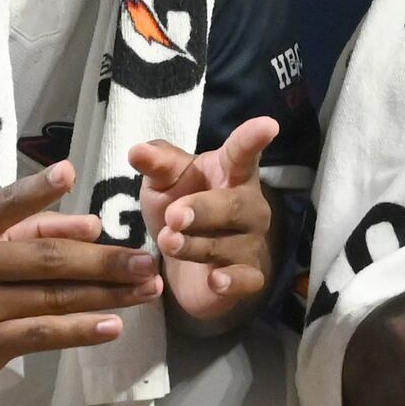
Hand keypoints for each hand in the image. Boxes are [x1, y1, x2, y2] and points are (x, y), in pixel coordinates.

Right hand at [0, 161, 164, 396]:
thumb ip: (30, 229)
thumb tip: (92, 226)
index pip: (4, 205)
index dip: (36, 190)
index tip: (71, 173)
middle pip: (46, 259)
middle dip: (103, 260)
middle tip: (146, 260)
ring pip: (51, 298)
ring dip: (105, 296)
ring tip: (146, 291)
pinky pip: (42, 334)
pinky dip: (80, 330)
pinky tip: (112, 326)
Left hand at [126, 116, 279, 327]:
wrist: (185, 263)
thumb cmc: (180, 207)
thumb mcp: (163, 183)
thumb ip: (156, 165)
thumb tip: (136, 151)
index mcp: (230, 173)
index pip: (243, 154)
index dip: (253, 139)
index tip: (268, 125)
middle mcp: (248, 205)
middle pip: (235, 204)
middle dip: (204, 209)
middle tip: (173, 216)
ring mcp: (251, 242)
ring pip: (230, 244)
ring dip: (196, 245)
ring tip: (168, 242)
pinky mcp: (247, 276)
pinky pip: (246, 279)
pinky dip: (232, 281)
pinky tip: (215, 280)